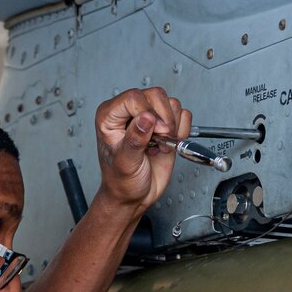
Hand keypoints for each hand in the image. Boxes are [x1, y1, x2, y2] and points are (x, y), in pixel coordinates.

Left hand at [94, 88, 192, 210]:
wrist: (134, 196)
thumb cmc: (121, 182)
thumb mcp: (125, 163)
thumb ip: (134, 139)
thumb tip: (146, 118)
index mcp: (110, 116)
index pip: (134, 97)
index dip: (149, 113)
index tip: (155, 134)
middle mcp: (129, 112)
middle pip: (156, 95)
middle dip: (164, 120)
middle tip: (160, 140)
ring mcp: (148, 117)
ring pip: (171, 103)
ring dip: (172, 127)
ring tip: (161, 145)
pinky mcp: (165, 124)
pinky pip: (182, 114)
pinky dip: (181, 130)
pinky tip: (168, 144)